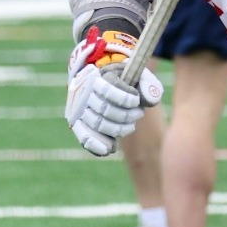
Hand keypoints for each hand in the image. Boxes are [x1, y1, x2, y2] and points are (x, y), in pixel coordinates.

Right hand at [65, 28, 162, 156]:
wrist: (103, 85)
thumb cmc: (125, 83)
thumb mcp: (138, 77)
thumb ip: (148, 84)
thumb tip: (149, 97)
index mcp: (98, 78)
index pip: (108, 90)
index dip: (124, 99)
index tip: (136, 101)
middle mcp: (85, 93)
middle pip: (104, 109)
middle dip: (126, 115)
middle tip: (139, 113)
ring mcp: (80, 109)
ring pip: (98, 124)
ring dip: (118, 129)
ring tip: (130, 126)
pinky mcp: (78, 123)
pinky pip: (83, 137)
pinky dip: (95, 145)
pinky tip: (108, 150)